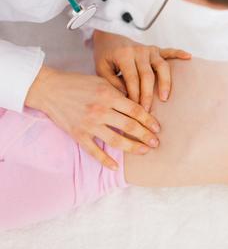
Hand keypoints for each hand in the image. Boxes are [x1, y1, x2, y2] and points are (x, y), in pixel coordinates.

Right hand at [26, 66, 160, 169]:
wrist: (50, 89)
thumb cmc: (78, 83)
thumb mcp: (102, 81)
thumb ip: (119, 93)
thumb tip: (139, 104)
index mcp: (109, 95)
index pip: (135, 110)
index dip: (149, 120)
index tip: (157, 128)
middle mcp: (101, 110)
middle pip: (129, 126)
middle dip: (145, 136)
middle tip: (156, 143)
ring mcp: (89, 124)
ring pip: (116, 140)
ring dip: (132, 147)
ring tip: (144, 151)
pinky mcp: (78, 134)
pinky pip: (94, 151)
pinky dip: (105, 160)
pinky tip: (116, 166)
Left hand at [93, 30, 190, 111]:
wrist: (109, 37)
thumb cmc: (105, 56)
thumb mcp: (101, 68)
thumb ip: (111, 82)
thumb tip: (126, 95)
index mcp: (124, 55)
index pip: (132, 78)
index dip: (135, 95)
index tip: (136, 109)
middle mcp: (139, 51)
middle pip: (148, 75)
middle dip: (148, 94)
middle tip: (148, 111)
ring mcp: (149, 49)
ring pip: (162, 66)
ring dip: (165, 82)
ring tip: (165, 97)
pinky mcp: (156, 49)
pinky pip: (169, 51)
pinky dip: (179, 53)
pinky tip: (189, 57)